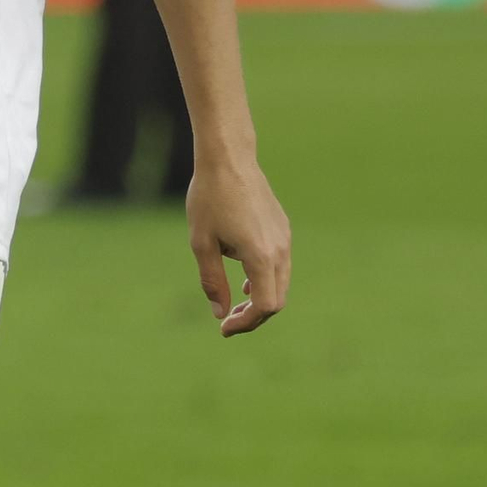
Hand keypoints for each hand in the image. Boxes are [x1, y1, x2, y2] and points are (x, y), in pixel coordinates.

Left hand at [188, 158, 290, 337]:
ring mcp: (284, 238)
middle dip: (253, 316)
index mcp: (261, 255)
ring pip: (281, 283)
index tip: (224, 328)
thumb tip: (220, 314)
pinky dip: (266, 280)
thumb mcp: (202, 244)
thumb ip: (212, 282)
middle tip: (227, 322)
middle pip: (277, 300)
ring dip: (260, 299)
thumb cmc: (209, 199)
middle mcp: (280, 249)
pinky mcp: (282, 228)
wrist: (228, 159)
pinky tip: (246, 280)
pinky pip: (280, 265)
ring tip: (235, 304)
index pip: (266, 306)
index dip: (247, 323)